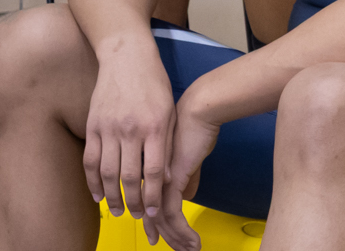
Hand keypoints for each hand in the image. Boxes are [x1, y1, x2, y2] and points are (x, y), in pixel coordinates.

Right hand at [83, 51, 177, 225]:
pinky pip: (90, 160)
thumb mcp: (170, 111)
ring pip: (107, 173)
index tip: (154, 210)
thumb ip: (167, 144)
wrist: (127, 58)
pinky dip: (92, 181)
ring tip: (119, 211)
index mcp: (155, 126)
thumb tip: (168, 177)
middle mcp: (130, 129)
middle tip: (138, 217)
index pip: (153, 170)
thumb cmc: (155, 84)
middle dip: (134, 201)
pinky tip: (97, 195)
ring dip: (111, 197)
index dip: (153, 194)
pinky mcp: (92, 126)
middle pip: (128, 176)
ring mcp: (108, 128)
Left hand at [151, 89, 220, 250]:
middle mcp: (148, 178)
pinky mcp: (170, 181)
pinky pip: (172, 214)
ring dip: (176, 237)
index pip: (146, 203)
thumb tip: (186, 194)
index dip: (151, 223)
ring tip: (190, 249)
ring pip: (160, 219)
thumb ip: (185, 175)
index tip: (155, 237)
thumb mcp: (187, 153)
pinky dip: (181, 230)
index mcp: (148, 170)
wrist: (199, 109)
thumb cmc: (195, 125)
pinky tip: (190, 239)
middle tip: (176, 250)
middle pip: (151, 215)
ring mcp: (157, 181)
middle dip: (163, 235)